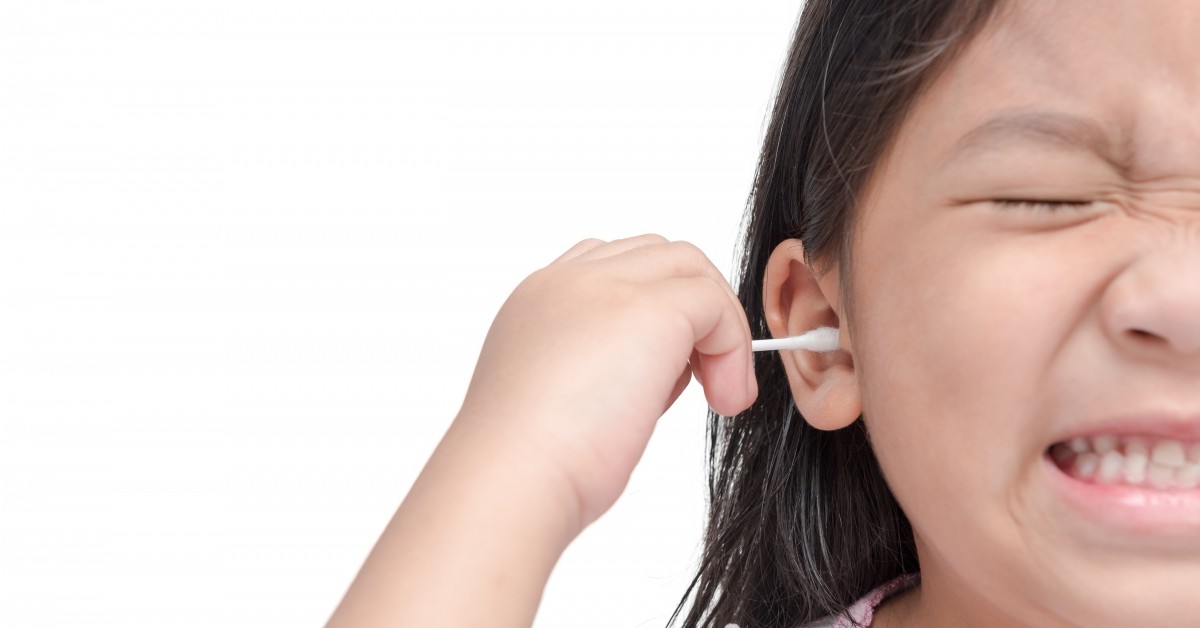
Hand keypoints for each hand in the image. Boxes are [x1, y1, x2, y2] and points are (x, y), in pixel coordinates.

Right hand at [457, 234, 757, 530]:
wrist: (511, 478)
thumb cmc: (530, 465)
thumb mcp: (560, 398)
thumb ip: (602, 365)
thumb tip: (657, 371)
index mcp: (538, 300)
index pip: (611, 267)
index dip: (653, 307)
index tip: (663, 370)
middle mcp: (566, 281)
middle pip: (658, 256)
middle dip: (693, 311)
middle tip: (703, 381)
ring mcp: (605, 287)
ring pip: (690, 267)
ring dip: (718, 325)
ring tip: (718, 391)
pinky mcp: (650, 310)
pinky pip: (715, 302)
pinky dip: (733, 347)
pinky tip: (723, 398)